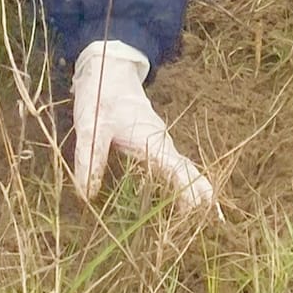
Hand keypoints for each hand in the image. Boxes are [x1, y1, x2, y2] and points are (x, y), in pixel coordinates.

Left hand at [69, 40, 216, 213]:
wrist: (109, 70)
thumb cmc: (102, 95)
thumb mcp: (91, 125)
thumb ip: (90, 158)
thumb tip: (87, 195)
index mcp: (150, 139)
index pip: (177, 167)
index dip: (191, 188)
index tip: (205, 208)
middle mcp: (159, 143)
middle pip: (185, 172)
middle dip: (196, 196)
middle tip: (204, 223)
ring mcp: (157, 144)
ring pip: (178, 171)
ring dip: (186, 193)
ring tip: (191, 220)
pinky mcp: (150, 146)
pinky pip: (168, 169)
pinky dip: (175, 185)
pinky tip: (172, 202)